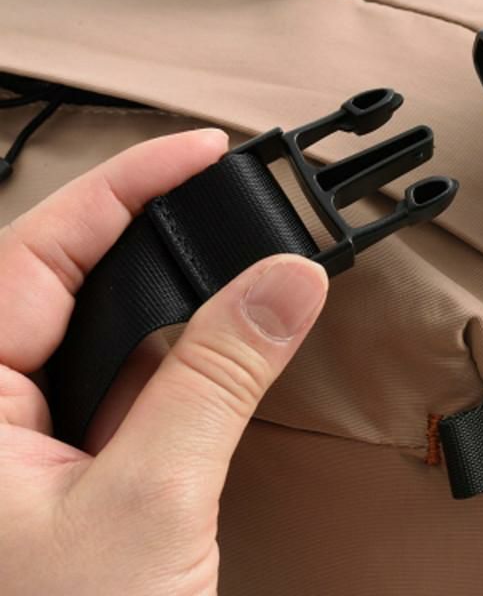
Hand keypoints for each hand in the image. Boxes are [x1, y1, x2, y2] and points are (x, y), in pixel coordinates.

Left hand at [0, 130, 327, 594]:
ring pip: (94, 334)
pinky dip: (169, 359)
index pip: (39, 247)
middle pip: (64, 278)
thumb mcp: (153, 504)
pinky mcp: (56, 465)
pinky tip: (212, 349)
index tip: (202, 148)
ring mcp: (16, 437)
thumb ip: (220, 376)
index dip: (127, 184)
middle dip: (152, 235)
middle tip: (229, 200)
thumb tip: (285, 281)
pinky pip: (113, 385)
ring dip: (168, 300)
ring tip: (231, 266)